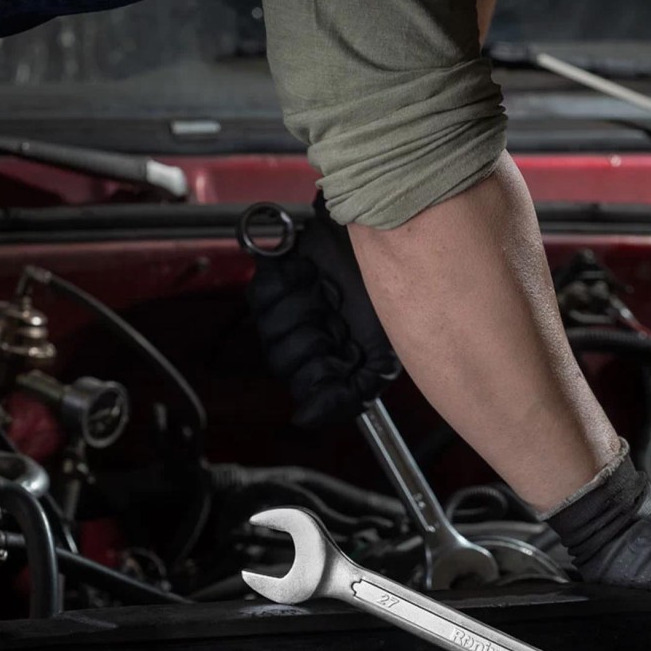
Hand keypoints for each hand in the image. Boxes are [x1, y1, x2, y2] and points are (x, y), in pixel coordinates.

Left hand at [247, 192, 398, 425]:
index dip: (315, 373)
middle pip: (282, 360)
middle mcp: (309, 335)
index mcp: (334, 357)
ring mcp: (289, 305)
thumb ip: (351, 395)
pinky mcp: (275, 273)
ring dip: (298, 307)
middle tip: (332, 315)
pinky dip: (285, 281)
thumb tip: (304, 420)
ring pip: (269, 327)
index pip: (305, 388)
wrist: (383, 230)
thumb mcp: (383, 354)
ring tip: (323, 289)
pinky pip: (261, 291)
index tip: (335, 351)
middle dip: (307, 337)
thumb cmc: (390, 287)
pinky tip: (309, 272)